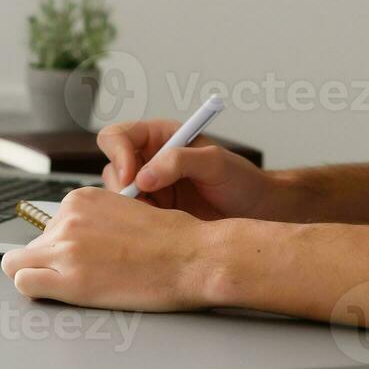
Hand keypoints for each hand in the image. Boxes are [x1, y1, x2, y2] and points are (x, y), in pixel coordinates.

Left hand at [1, 187, 217, 309]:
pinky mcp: (70, 281)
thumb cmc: (171, 239)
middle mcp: (68, 219)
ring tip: (75, 283)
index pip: (48, 225)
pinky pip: (24, 284)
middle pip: (34, 245)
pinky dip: (36, 290)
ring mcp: (66, 249)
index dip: (63, 244)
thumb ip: (95, 220)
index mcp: (81, 199)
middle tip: (84, 271)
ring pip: (18, 264)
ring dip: (42, 275)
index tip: (79, 254)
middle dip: (51, 260)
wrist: (192, 257)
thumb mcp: (124, 210)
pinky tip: (58, 292)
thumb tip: (79, 237)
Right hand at [97, 119, 278, 219]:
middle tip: (145, 206)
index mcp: (160, 137)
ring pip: (118, 197)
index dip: (118, 154)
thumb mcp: (216, 163)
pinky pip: (131, 220)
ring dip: (132, 209)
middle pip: (111, 168)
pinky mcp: (153, 215)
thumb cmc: (242, 181)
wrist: (257, 215)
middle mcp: (149, 160)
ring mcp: (150, 190)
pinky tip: (162, 232)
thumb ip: (180, 161)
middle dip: (121, 188)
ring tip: (162, 219)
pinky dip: (139, 226)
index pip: (118, 136)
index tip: (131, 178)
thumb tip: (143, 176)